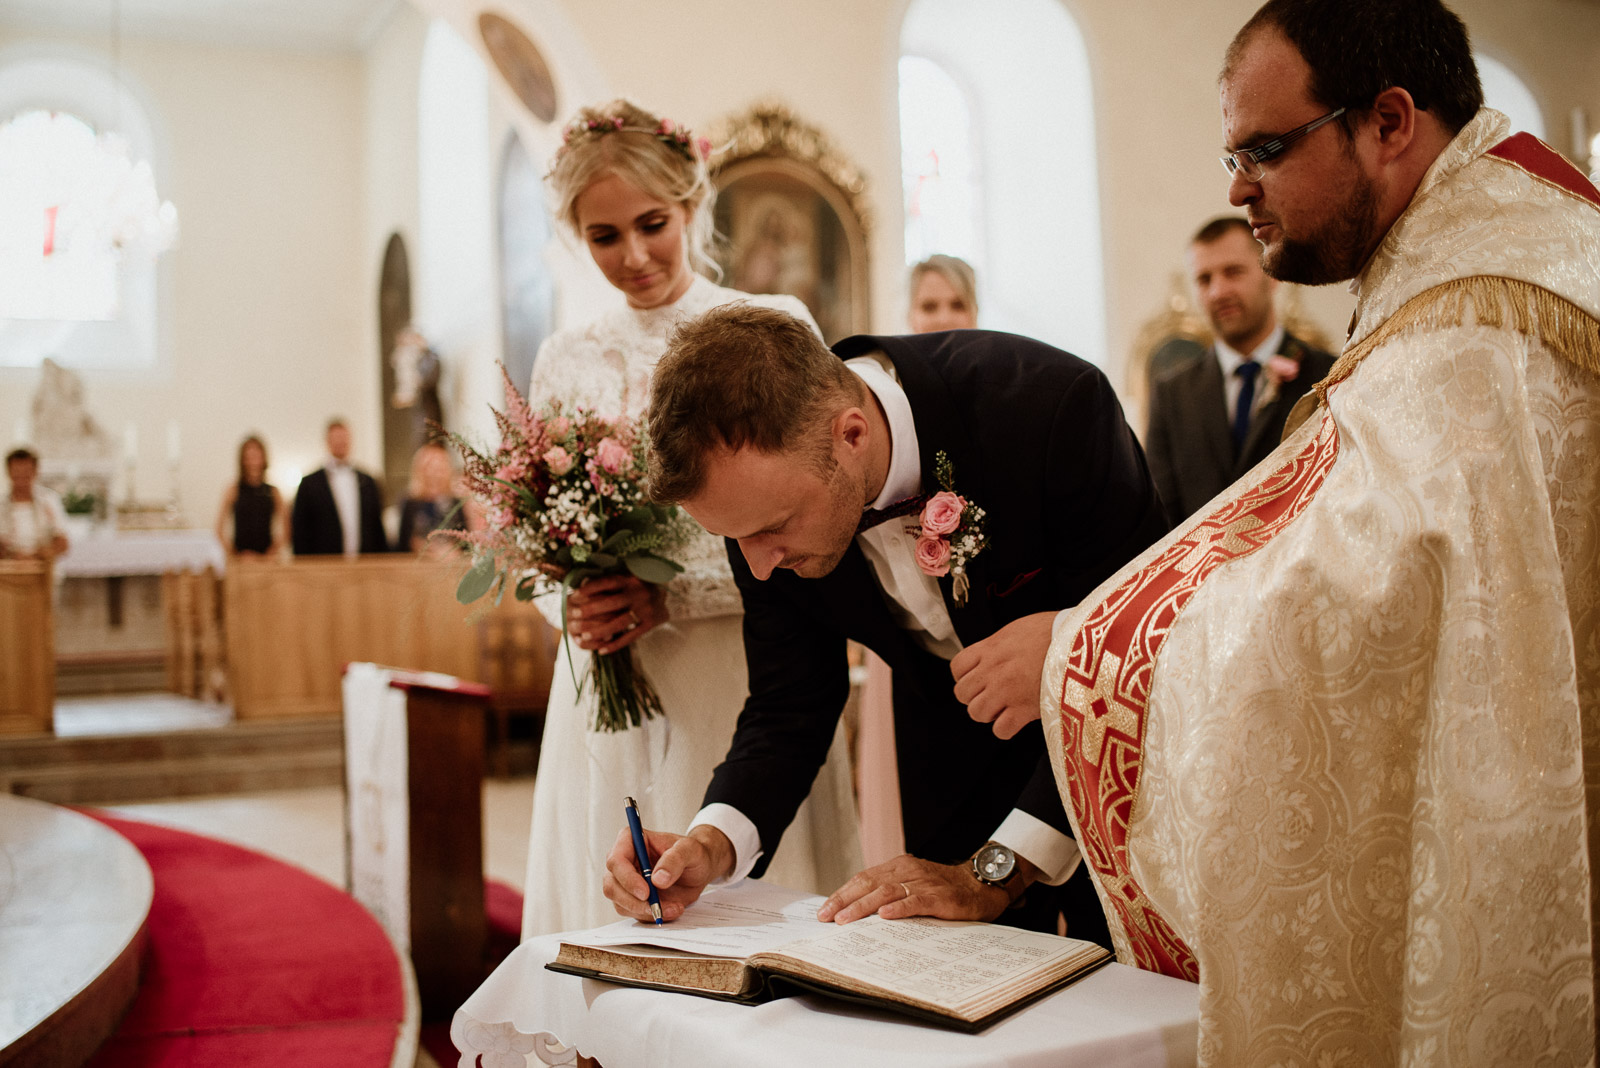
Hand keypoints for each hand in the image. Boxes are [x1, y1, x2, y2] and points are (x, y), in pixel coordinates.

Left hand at [568, 575, 668, 653]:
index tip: (574, 595)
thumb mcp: (627, 578)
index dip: (589, 589)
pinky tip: (601, 650)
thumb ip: (609, 581)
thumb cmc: (639, 586)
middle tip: (574, 616)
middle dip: (590, 611)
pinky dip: (615, 645)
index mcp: (631, 579)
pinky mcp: (650, 624)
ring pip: (619, 623)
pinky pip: (630, 637)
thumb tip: (582, 584)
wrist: (669, 597)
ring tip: (583, 636)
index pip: (607, 582)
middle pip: (611, 603)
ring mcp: (645, 610)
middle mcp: (639, 593)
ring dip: (600, 631)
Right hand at [602, 824, 734, 922]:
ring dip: (646, 911)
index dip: (627, 878)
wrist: (699, 868)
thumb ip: (675, 859)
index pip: (616, 860)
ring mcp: (625, 882)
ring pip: (621, 903)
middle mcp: (623, 862)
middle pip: (612, 886)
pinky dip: (652, 916)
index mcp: (630, 840)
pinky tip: (671, 910)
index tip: (646, 892)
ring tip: (674, 907)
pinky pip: (634, 913)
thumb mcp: (690, 850)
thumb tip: (657, 879)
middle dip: (633, 901)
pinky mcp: (632, 899)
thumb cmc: (692, 853)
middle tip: (657, 908)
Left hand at [817, 854, 1016, 924]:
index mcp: (898, 868)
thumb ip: (890, 893)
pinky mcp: (940, 897)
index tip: (824, 910)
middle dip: (844, 901)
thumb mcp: (913, 885)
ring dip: (863, 906)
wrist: (981, 885)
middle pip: (869, 883)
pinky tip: (885, 916)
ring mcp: (924, 883)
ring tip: (846, 919)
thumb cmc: (944, 889)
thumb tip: (857, 913)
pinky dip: (899, 909)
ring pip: (887, 892)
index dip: (842, 894)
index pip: (863, 879)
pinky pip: (916, 901)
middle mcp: (908, 871)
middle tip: (827, 917)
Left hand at [951, 611, 1056, 739]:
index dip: (965, 676)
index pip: (957, 668)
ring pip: (977, 713)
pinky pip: (1000, 730)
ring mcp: (1006, 691)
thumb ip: (999, 646)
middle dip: (975, 696)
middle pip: (962, 694)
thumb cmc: (1054, 631)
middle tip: (992, 694)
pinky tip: (1017, 718)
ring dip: (989, 713)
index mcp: (990, 649)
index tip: (978, 677)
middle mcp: (993, 670)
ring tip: (1004, 707)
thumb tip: (994, 656)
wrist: (1080, 641)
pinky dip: (1006, 728)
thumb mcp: (1018, 629)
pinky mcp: (1024, 709)